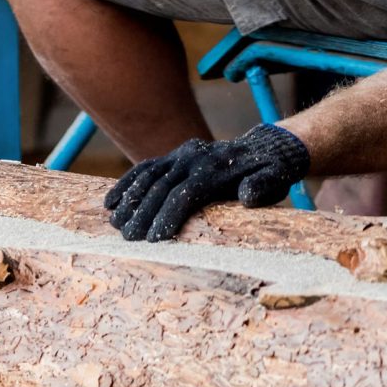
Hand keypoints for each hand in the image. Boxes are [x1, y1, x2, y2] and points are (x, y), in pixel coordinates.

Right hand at [104, 124, 310, 241]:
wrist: (264, 148)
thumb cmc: (269, 173)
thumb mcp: (276, 179)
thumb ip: (263, 187)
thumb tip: (247, 196)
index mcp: (217, 169)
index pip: (185, 194)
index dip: (168, 216)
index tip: (154, 239)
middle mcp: (193, 158)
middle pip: (161, 187)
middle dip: (142, 213)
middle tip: (128, 238)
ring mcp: (179, 155)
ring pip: (147, 177)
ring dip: (129, 200)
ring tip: (115, 224)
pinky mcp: (171, 157)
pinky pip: (143, 168)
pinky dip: (126, 184)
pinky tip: (111, 202)